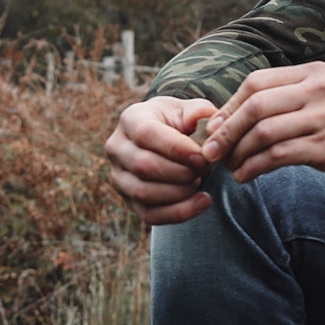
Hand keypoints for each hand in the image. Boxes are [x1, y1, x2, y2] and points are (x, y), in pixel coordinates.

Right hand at [106, 95, 218, 224]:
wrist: (167, 138)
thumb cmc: (178, 122)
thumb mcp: (189, 109)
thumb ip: (200, 112)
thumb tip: (207, 124)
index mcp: (131, 119)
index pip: (146, 134)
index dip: (176, 148)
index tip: (202, 157)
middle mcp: (117, 148)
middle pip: (144, 166)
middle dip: (180, 172)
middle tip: (205, 169)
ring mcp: (119, 176)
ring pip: (143, 193)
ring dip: (179, 192)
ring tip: (199, 181)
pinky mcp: (128, 200)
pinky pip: (150, 214)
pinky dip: (179, 213)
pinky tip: (202, 202)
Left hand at [201, 62, 324, 189]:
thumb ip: (287, 98)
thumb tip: (233, 114)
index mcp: (314, 73)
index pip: (257, 82)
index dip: (230, 105)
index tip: (216, 127)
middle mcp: (320, 91)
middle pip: (256, 105)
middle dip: (227, 131)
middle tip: (211, 151)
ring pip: (264, 132)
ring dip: (238, 152)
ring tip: (229, 166)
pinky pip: (280, 156)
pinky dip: (255, 167)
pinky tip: (246, 176)